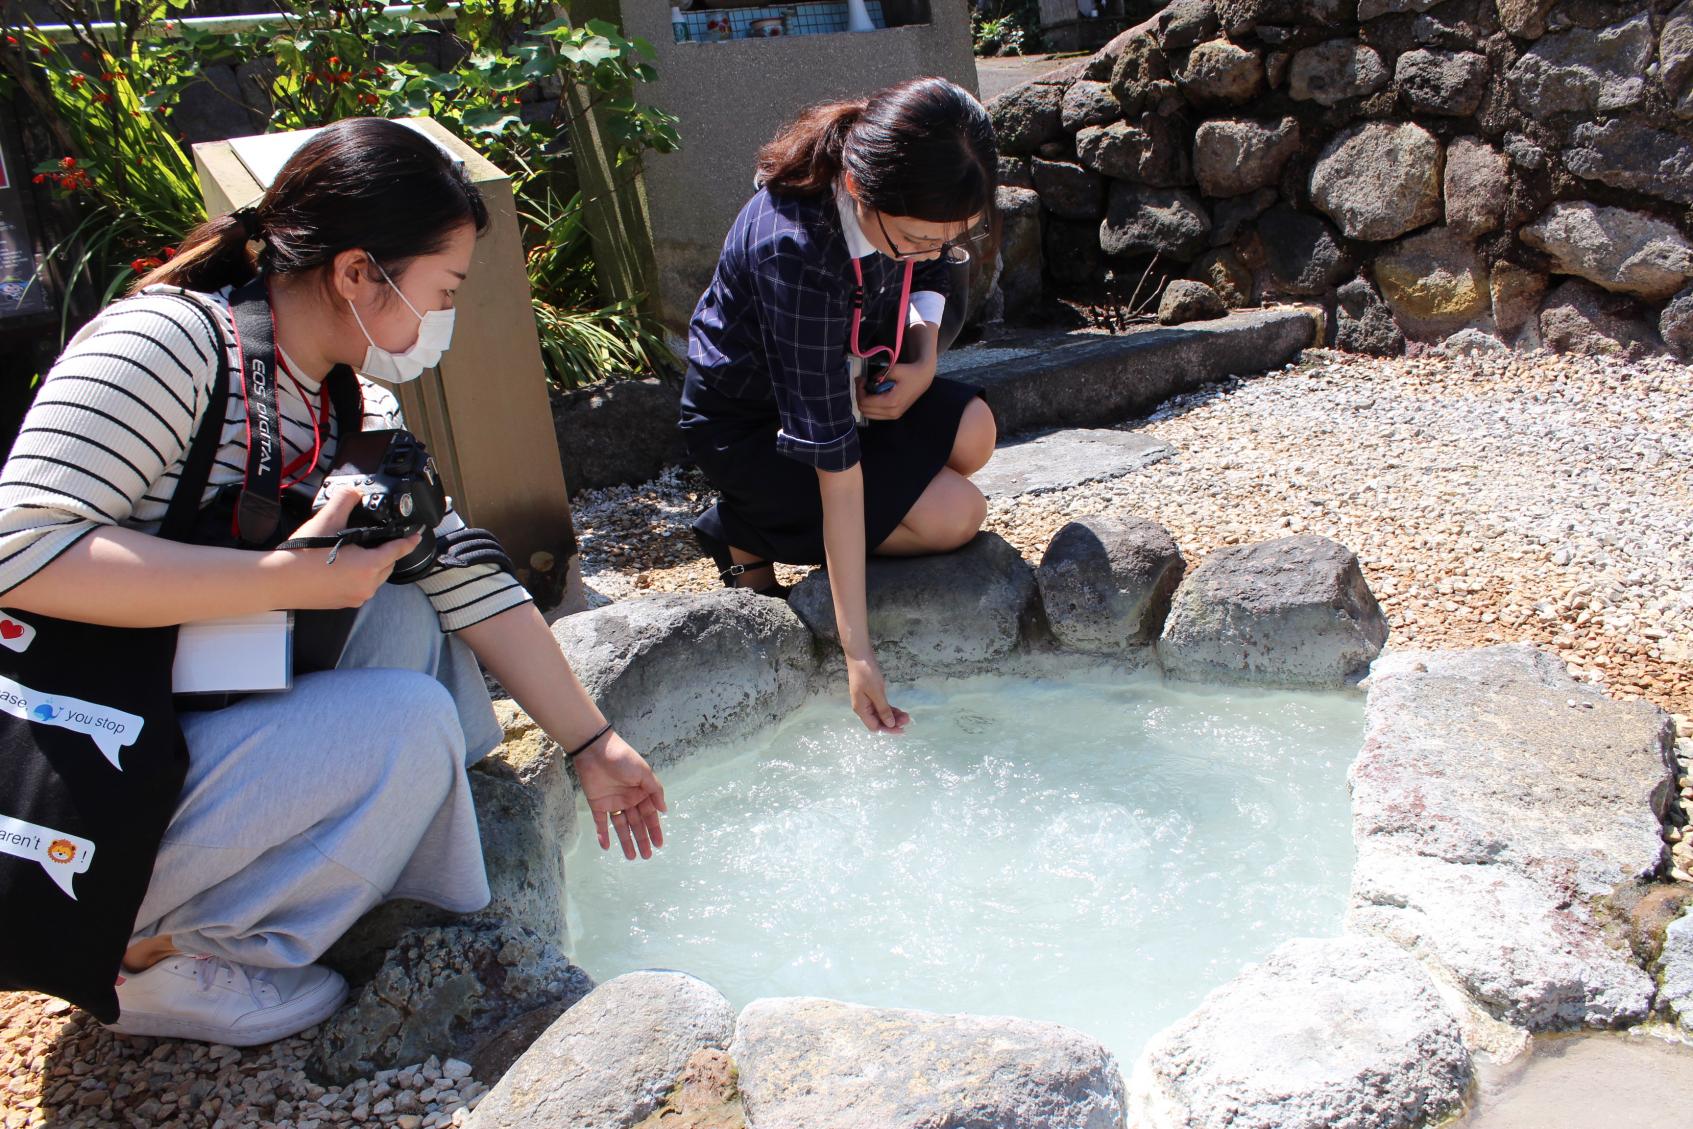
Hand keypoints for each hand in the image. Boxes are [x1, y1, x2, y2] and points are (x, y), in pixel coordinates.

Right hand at [273, 487, 421, 608]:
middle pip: (387, 565)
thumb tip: (355, 492)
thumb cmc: (303, 554)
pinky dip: (359, 576)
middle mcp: (367, 586)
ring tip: (355, 551)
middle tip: (374, 539)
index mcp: (369, 567)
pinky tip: (343, 566)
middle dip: (385, 552)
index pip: (398, 551)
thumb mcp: (327, 520)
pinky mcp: (343, 603)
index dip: (408, 540)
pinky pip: (360, 587)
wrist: (278, 580)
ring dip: (372, 565)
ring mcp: (355, 597)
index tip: (417, 535)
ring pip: (375, 578)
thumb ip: (345, 501)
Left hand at [574, 731, 667, 859]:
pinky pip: (601, 822)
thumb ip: (655, 791)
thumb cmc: (623, 759)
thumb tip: (664, 811)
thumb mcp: (644, 773)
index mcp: (641, 792)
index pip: (650, 815)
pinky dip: (603, 834)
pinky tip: (606, 847)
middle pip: (636, 824)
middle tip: (646, 856)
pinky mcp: (597, 804)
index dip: (655, 830)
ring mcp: (613, 803)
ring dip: (626, 841)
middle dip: (642, 839)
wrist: (595, 750)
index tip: (659, 845)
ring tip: (631, 857)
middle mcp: (629, 799)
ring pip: (621, 826)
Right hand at [847, 653, 908, 733]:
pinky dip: (890, 709)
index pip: (875, 726)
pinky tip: (900, 710)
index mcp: (861, 709)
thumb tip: (890, 724)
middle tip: (908, 720)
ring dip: (893, 716)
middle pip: (878, 721)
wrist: (860, 656)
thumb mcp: (877, 692)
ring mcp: (866, 701)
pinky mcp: (871, 695)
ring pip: (881, 714)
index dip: (888, 729)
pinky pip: (881, 706)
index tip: (902, 729)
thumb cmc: (866, 673)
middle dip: (893, 722)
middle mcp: (863, 708)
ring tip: (907, 715)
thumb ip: (883, 709)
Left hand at [856, 356, 935, 421]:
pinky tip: (873, 395)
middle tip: (862, 383)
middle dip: (860, 396)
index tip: (862, 379)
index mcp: (891, 402)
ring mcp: (893, 416)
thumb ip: (877, 377)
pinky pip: (875, 415)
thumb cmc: (909, 373)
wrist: (922, 379)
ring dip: (864, 402)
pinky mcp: (894, 415)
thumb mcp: (892, 370)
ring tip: (867, 389)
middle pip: (864, 410)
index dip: (859, 390)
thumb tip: (866, 382)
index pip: (865, 402)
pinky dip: (870, 406)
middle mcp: (891, 412)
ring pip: (868, 414)